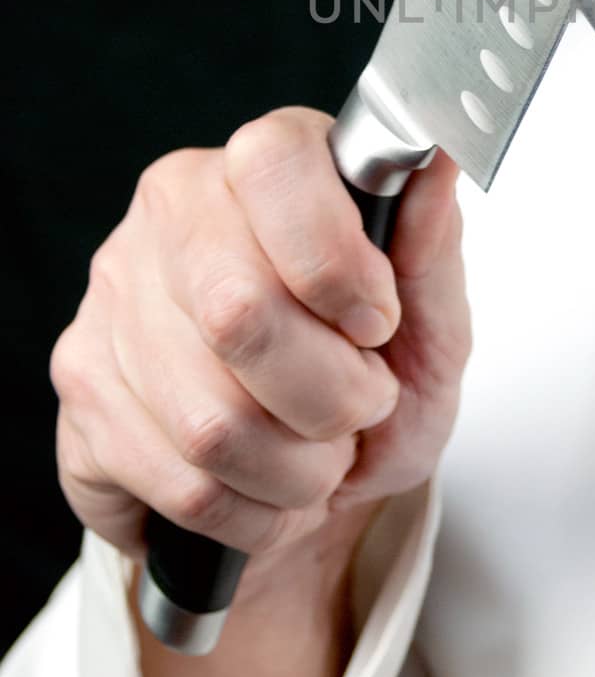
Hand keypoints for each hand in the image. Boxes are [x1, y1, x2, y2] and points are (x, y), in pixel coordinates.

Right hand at [50, 107, 470, 592]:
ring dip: (299, 469)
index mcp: (263, 163)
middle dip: (332, 394)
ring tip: (318, 454)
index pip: (275, 165)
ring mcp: (111, 297)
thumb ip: (432, 248)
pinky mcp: (80, 388)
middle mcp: (172, 212)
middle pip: (239, 311)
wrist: (324, 489)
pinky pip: (181, 484)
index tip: (377, 321)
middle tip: (362, 405)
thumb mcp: (431, 322)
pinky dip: (253, 513)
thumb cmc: (376, 379)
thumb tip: (433, 163)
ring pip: (211, 420)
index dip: (336, 259)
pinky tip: (267, 486)